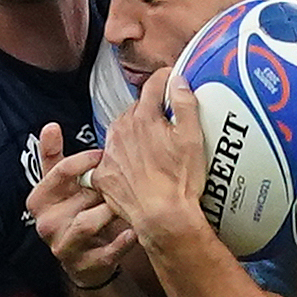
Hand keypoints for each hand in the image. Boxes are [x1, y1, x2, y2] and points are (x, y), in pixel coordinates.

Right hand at [28, 122, 134, 289]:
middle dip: (105, 187)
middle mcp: (46, 224)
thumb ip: (54, 156)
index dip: (86, 161)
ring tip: (128, 203)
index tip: (105, 155)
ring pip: (90, 222)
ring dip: (112, 211)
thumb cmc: (73, 211)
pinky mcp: (83, 265)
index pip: (61, 171)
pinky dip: (122, 241)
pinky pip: (106, 251)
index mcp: (39, 200)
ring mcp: (63, 246)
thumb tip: (50, 126)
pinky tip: (134, 230)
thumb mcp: (59, 184)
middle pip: (81, 196)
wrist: (82, 257)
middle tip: (128, 179)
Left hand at [90, 68, 207, 245]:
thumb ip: (185, 104)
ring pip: (121, 133)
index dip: (165, 79)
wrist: (161, 217)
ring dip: (135, 135)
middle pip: (136, 110)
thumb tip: (178, 82)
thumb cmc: (179, 182)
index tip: (171, 80)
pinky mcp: (103, 175)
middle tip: (168, 127)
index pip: (153, 85)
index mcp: (144, 118)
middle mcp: (121, 131)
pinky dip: (122, 160)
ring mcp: (110, 153)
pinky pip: (111, 159)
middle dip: (151, 113)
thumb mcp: (193, 138)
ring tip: (154, 152)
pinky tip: (138, 170)